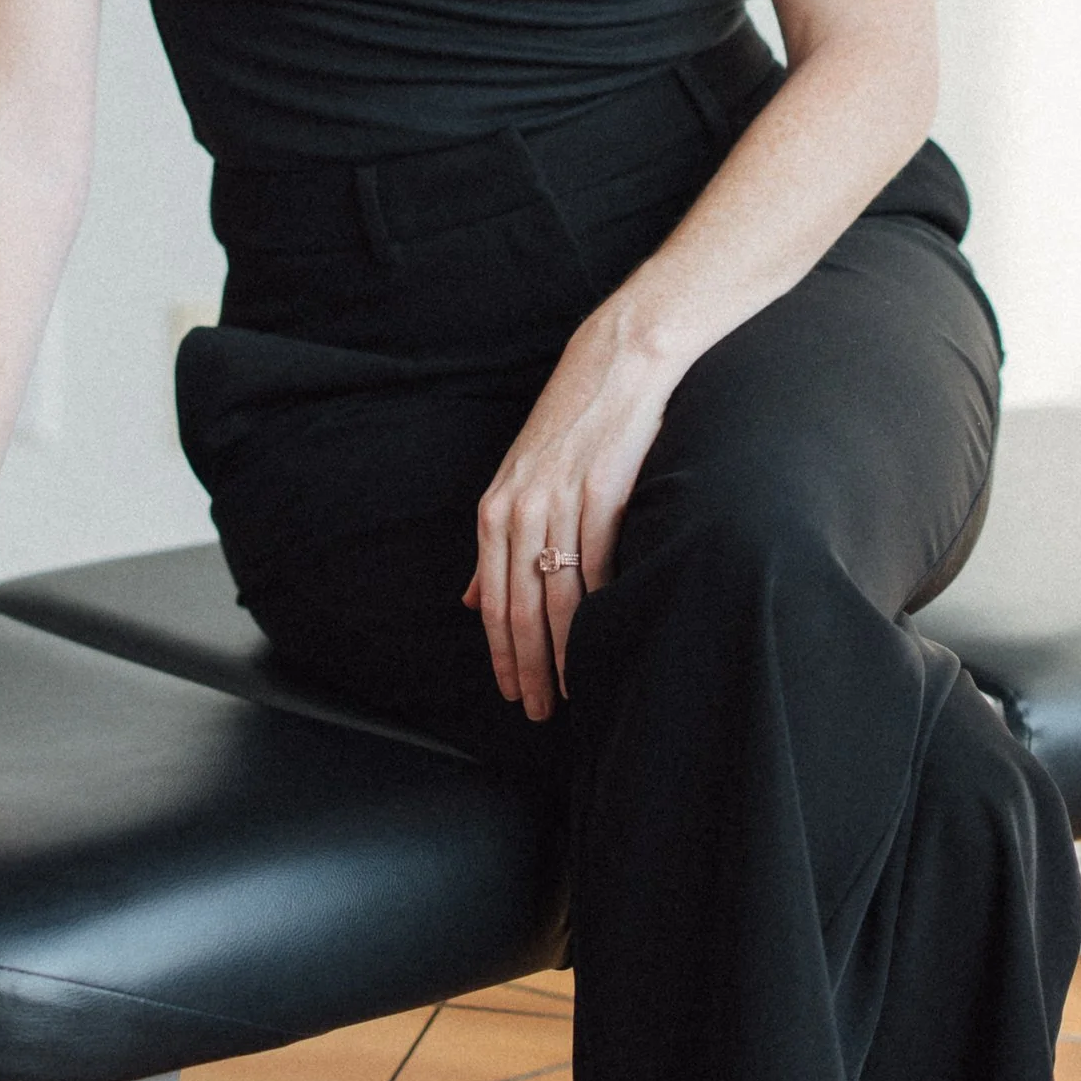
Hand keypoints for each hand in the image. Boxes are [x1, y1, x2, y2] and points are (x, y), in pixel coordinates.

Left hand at [464, 312, 682, 719]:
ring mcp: (561, 503)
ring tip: (571, 690)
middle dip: (528, 667)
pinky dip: (600, 610)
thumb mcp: (516, 482)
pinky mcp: (603, 494)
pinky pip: (598, 566)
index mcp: (495, 511)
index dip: (500, 654)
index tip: (512, 693)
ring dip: (564, 652)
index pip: (491, 601)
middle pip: (519, 608)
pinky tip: (604, 639)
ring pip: (558, 596)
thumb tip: (468, 600)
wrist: (612, 369)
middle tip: (539, 711)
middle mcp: (521, 510)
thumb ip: (494, 544)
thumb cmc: (567, 429)